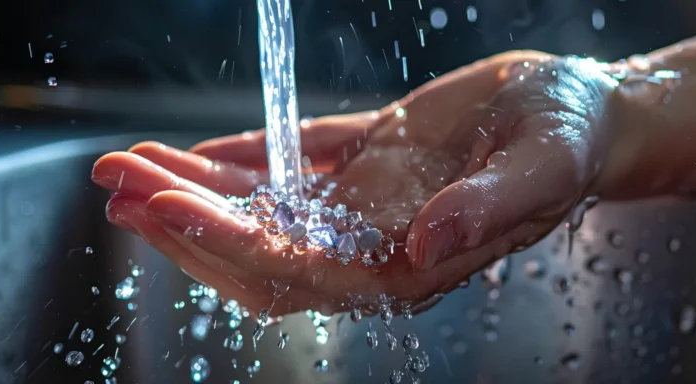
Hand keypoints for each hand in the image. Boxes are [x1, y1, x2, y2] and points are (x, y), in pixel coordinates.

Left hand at [91, 51, 621, 315]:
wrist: (579, 113)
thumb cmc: (568, 141)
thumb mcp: (540, 167)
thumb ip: (485, 209)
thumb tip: (425, 240)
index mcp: (408, 264)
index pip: (296, 267)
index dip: (225, 241)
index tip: (163, 206)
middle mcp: (371, 249)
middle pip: (256, 253)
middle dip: (183, 223)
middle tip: (117, 185)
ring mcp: (359, 214)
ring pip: (258, 217)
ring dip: (191, 195)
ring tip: (127, 167)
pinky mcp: (359, 173)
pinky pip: (283, 175)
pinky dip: (233, 165)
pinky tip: (190, 154)